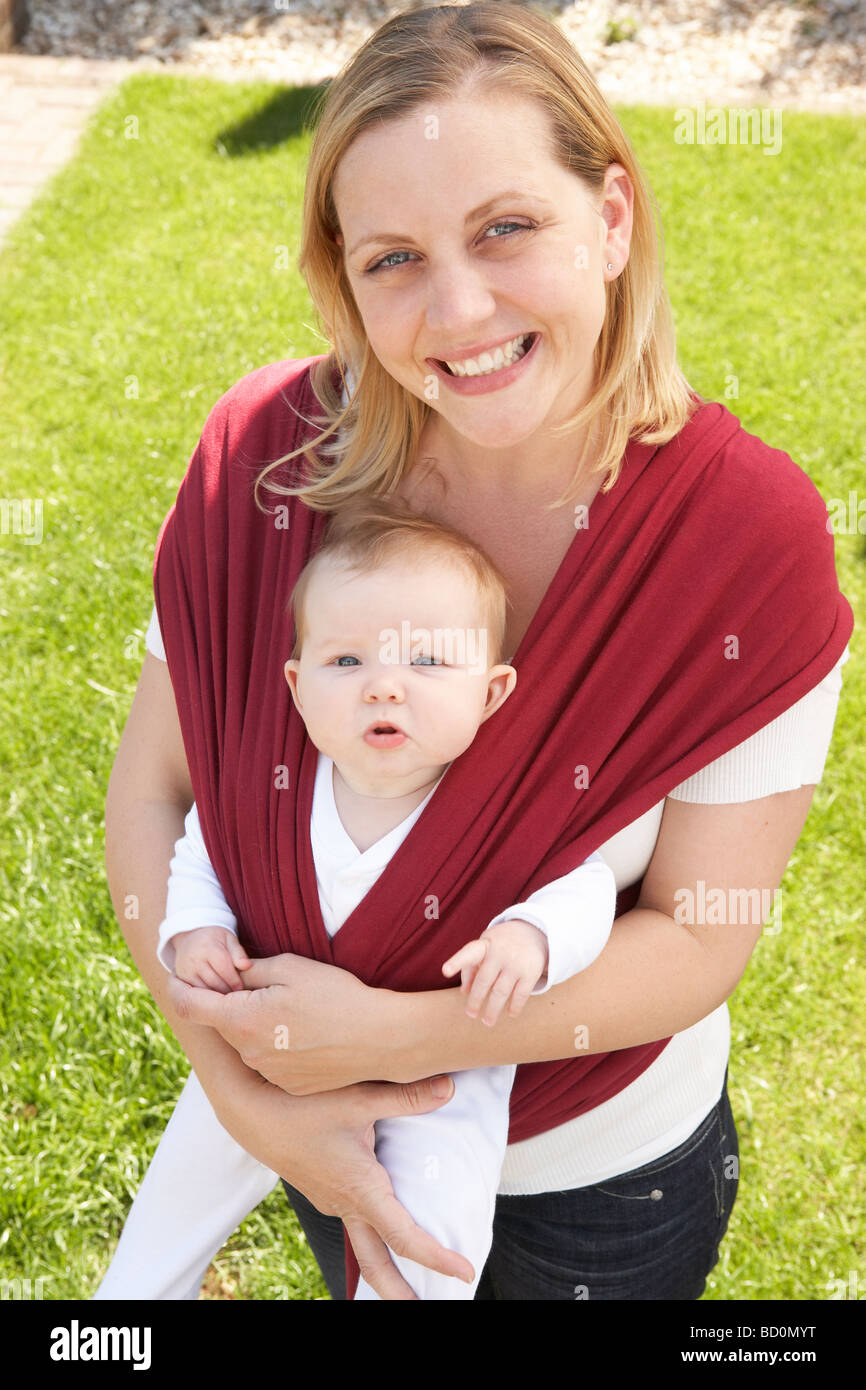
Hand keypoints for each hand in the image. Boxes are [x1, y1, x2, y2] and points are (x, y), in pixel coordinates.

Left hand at [167, 952, 386, 1093]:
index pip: (191, 1007)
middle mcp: (248, 1054)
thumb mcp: (290, 968)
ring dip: (257, 1026)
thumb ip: (251, 971)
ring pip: (248, 1043)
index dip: (180, 988)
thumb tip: (233, 974)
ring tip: (296, 1010)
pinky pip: (271, 1061)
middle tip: (262, 985)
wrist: (380, 1039)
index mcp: (242, 1021)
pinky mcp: (290, 1086)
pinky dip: (278, 1046)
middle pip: (224, 1025)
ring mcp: (269, 1074)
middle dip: (232, 1004)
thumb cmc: (337, 997)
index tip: (177, 977)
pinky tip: (308, 1033)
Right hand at [173, 926, 251, 992]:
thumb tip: (247, 966)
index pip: (224, 968)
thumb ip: (238, 952)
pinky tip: (216, 997)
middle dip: (228, 990)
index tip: (242, 988)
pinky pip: (196, 992)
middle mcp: (194, 959)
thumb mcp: (229, 939)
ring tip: (229, 999)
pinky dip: (207, 997)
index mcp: (208, 947)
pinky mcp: (182, 978)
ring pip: (205, 989)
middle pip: (214, 981)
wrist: (190, 938)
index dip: (234, 980)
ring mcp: (186, 970)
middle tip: (238, 996)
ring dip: (218, 995)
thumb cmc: (215, 939)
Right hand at [222, 1069, 473, 1299]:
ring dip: (386, 1266)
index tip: (465, 1270)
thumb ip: (407, 1097)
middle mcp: (345, 1204)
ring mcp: (331, 1201)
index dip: (437, 1257)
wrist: (250, 1112)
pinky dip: (372, 1236)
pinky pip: (352, 1222)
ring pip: (362, 1244)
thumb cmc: (301, 1105)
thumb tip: (449, 1089)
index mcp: (360, 1190)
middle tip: (427, 1307)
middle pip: (375, 1266)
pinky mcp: (322, 1190)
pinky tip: (381, 1222)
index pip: (404, 1237)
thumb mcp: (359, 1098)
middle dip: (400, 1292)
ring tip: (410, 1275)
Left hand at [442, 918, 548, 1025]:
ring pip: (501, 992)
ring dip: (493, 1009)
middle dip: (475, 1000)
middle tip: (470, 1014)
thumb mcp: (484, 948)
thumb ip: (470, 967)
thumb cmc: (500, 945)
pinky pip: (520, 994)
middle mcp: (499, 953)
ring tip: (487, 1022)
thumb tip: (463, 992)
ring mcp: (516, 962)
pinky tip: (510, 1013)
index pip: (468, 954)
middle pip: (484, 981)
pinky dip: (515, 1006)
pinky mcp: (531, 972)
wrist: (532, 931)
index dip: (456, 962)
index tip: (445, 971)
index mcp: (484, 946)